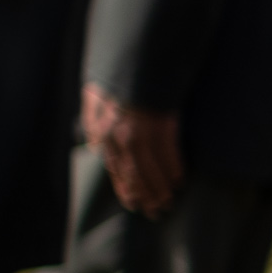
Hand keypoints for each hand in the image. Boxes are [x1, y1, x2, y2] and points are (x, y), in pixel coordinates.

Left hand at [80, 83, 183, 215]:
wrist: (134, 61)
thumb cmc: (114, 79)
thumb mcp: (93, 99)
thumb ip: (92, 123)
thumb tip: (96, 146)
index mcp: (101, 132)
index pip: (114, 168)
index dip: (125, 188)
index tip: (134, 203)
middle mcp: (117, 136)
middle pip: (132, 173)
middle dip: (144, 194)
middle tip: (155, 211)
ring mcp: (139, 132)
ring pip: (149, 168)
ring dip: (160, 188)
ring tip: (168, 201)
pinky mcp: (160, 126)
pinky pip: (168, 154)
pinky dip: (173, 169)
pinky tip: (179, 181)